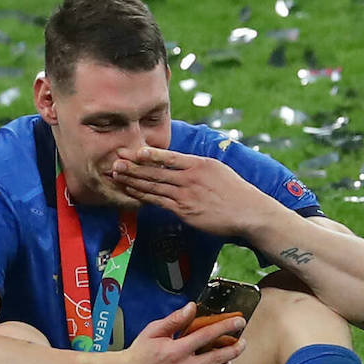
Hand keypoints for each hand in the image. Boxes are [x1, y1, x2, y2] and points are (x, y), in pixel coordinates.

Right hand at [103, 303, 246, 363]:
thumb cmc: (140, 353)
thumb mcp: (153, 331)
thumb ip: (174, 320)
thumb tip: (192, 307)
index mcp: (176, 350)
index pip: (208, 336)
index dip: (227, 327)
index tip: (240, 321)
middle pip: (220, 358)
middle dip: (236, 348)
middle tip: (242, 341)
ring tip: (229, 357)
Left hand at [111, 146, 272, 236]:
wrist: (249, 213)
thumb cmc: (236, 192)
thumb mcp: (218, 170)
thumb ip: (198, 166)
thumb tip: (183, 163)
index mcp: (199, 164)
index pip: (169, 157)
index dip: (149, 154)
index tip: (133, 151)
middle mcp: (191, 178)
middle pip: (156, 171)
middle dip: (133, 166)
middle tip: (115, 160)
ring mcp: (186, 195)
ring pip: (154, 186)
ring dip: (133, 180)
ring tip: (116, 175)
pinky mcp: (185, 211)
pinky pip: (159, 202)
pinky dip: (143, 196)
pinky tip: (132, 192)